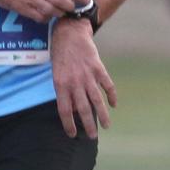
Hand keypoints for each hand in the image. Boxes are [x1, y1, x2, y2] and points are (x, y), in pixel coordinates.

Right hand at [0, 0, 88, 23]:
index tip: (87, 1)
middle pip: (65, 4)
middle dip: (70, 6)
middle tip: (71, 6)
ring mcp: (34, 1)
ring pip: (55, 13)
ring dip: (59, 12)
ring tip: (58, 9)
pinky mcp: (26, 10)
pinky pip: (42, 18)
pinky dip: (47, 18)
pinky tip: (45, 13)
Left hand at [50, 18, 115, 138]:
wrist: (70, 32)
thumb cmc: (60, 54)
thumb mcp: (56, 73)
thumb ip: (64, 91)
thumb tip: (72, 110)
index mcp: (60, 84)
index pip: (64, 110)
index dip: (68, 124)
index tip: (72, 134)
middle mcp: (74, 82)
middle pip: (82, 108)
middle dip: (87, 125)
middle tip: (92, 137)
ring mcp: (87, 75)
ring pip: (96, 100)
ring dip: (102, 115)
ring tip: (106, 126)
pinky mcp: (98, 68)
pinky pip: (107, 85)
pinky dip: (111, 96)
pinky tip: (113, 105)